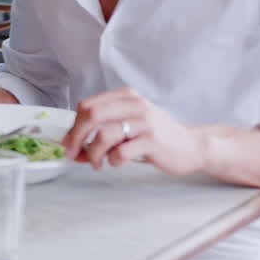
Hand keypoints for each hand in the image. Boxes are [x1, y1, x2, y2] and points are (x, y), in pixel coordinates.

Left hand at [61, 87, 205, 174]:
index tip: (69, 143)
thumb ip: (102, 129)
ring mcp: (144, 122)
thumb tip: (73, 145)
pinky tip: (117, 162)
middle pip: (91, 115)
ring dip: (94, 153)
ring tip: (98, 163)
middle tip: (74, 154)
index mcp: (125, 96)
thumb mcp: (128, 124)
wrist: (190, 146)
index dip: (73, 126)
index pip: (87, 105)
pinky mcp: (152, 141)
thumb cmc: (155, 136)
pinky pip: (120, 152)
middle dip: (76, 137)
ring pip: (103, 135)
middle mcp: (134, 104)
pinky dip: (112, 160)